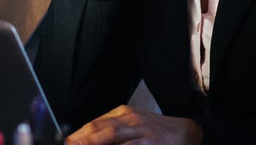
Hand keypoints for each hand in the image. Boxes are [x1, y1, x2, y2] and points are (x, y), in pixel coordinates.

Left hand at [66, 105, 202, 144]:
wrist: (188, 132)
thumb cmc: (156, 130)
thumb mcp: (133, 122)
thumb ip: (111, 128)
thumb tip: (84, 138)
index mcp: (123, 113)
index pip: (96, 123)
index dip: (79, 134)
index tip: (67, 142)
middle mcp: (131, 121)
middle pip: (102, 130)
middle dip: (84, 140)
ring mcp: (142, 134)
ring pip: (114, 139)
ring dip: (96, 144)